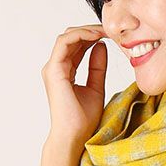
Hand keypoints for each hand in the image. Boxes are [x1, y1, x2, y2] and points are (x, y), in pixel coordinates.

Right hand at [41, 24, 107, 147]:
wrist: (74, 136)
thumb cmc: (83, 119)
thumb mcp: (96, 87)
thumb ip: (97, 67)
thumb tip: (101, 46)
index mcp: (64, 71)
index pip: (77, 46)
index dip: (93, 37)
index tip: (112, 36)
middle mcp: (56, 68)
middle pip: (72, 38)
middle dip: (91, 30)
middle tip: (111, 30)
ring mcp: (53, 68)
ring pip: (67, 36)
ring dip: (87, 30)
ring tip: (105, 31)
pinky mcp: (54, 70)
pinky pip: (64, 42)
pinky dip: (80, 35)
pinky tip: (97, 37)